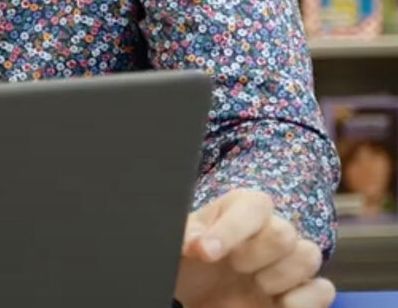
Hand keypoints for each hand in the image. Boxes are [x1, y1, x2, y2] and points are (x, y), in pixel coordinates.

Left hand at [173, 189, 334, 307]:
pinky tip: (275, 304)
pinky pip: (323, 290)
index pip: (253, 206)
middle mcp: (270, 231)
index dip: (230, 230)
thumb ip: (186, 235)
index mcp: (241, 209)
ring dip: (277, 277)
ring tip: (253, 286)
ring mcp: (289, 262)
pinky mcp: (301, 292)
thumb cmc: (189, 263)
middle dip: (253, 255)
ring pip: (308, 255)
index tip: (204, 253)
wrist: (195, 298)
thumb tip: (194, 242)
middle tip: (232, 268)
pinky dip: (303, 301)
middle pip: (284, 232)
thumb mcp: (179, 244)